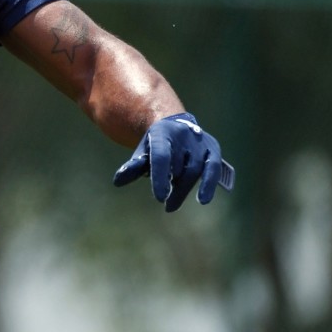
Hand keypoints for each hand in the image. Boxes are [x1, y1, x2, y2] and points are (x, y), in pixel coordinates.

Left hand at [112, 113, 232, 211]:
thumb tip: (117, 182)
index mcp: (161, 132)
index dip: (160, 177)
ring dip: (183, 190)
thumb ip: (133, 166)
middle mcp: (183, 134)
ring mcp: (199, 141)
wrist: (175, 126)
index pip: (161, 156)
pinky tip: (203, 200)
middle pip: (178, 166)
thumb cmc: (155, 145)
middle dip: (171, 186)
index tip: (159, 198)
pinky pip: (213, 168)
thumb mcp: (142, 152)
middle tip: (164, 203)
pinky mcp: (213, 148)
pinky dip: (209, 184)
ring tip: (171, 205)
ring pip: (194, 170)